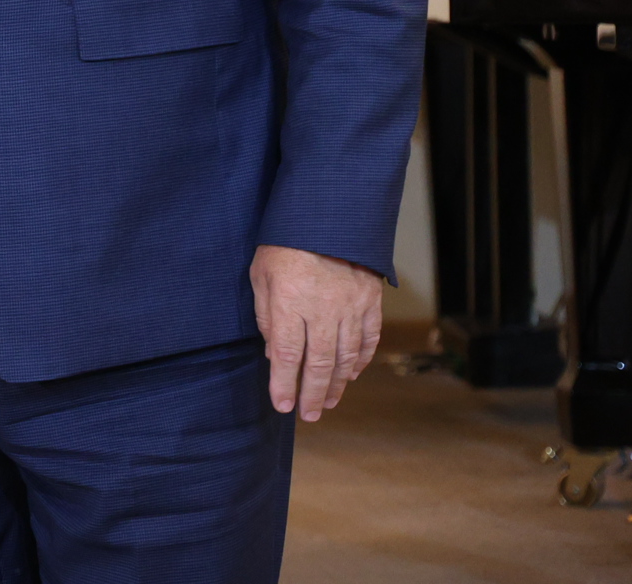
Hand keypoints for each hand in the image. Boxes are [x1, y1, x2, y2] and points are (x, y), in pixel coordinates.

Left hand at [250, 244, 382, 419]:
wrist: (327, 215)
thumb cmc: (284, 244)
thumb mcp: (261, 276)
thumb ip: (268, 317)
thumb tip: (276, 355)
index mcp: (290, 303)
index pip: (288, 356)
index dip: (285, 385)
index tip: (282, 406)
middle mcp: (322, 310)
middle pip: (319, 364)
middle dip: (313, 394)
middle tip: (309, 415)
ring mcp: (350, 306)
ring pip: (346, 356)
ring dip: (338, 384)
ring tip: (329, 402)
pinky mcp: (370, 300)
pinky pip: (367, 338)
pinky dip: (360, 360)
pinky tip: (353, 374)